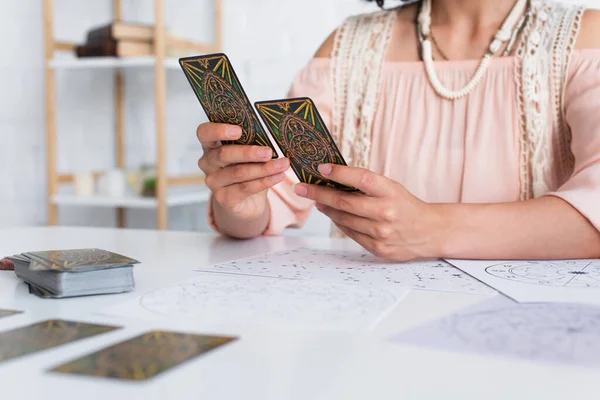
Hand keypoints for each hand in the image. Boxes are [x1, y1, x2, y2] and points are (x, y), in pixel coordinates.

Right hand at [197, 122, 289, 219]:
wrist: (247, 202)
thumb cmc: (248, 169)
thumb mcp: (249, 155)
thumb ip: (253, 143)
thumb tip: (274, 135)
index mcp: (211, 145)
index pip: (204, 133)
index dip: (218, 130)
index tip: (239, 130)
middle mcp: (208, 163)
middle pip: (224, 154)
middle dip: (249, 152)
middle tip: (268, 152)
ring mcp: (213, 182)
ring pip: (238, 172)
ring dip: (263, 168)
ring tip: (282, 164)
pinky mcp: (223, 198)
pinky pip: (245, 188)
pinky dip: (265, 181)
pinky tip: (278, 176)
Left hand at [293, 164, 445, 260]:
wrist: (430, 232)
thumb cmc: (405, 205)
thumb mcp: (391, 188)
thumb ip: (366, 185)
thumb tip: (332, 179)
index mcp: (391, 192)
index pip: (361, 179)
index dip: (339, 173)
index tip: (320, 168)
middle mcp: (386, 212)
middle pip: (344, 202)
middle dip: (318, 194)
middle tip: (301, 187)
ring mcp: (381, 233)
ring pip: (343, 219)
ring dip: (326, 209)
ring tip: (317, 201)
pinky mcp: (378, 248)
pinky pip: (350, 233)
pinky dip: (339, 223)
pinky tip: (333, 215)